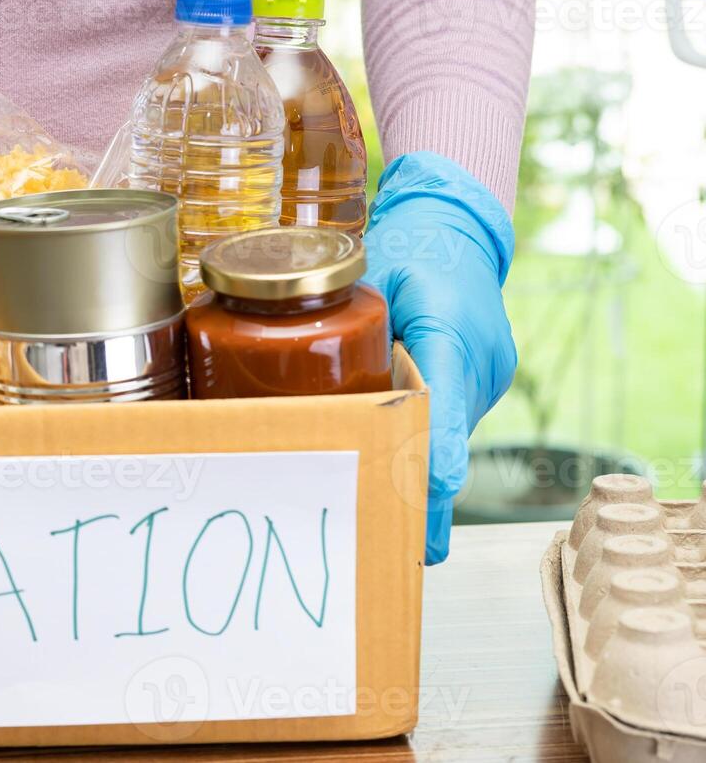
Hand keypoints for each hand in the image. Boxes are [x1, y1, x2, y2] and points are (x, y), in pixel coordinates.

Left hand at [363, 152, 517, 564]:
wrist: (456, 229)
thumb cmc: (406, 248)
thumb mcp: (371, 272)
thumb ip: (347, 321)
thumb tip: (293, 367)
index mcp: (451, 326)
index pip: (446, 400)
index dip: (434, 452)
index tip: (426, 494)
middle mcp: (481, 360)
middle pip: (449, 439)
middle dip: (425, 496)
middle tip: (403, 552)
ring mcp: (488, 378)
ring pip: (450, 439)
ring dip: (422, 478)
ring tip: (393, 534)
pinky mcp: (482, 387)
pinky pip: (451, 427)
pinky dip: (425, 453)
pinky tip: (396, 486)